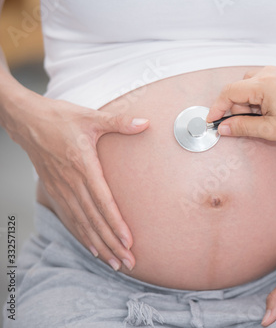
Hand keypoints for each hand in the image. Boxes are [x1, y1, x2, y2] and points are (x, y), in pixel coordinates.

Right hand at [7, 92, 148, 270]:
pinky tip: (93, 249)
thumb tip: (145, 123)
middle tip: (128, 262)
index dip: (115, 223)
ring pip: (82, 224)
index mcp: (82, 165)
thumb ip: (119, 122)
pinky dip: (82, 236)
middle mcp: (71, 182)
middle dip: (112, 243)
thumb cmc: (59, 118)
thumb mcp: (91, 117)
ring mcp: (61, 189)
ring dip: (99, 245)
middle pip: (94, 219)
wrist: (26, 120)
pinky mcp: (54, 191)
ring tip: (115, 263)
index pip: (102, 201)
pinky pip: (69, 218)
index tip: (128, 241)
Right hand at [206, 66, 275, 141]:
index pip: (229, 92)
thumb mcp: (271, 130)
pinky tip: (270, 111)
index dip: (217, 108)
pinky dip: (258, 98)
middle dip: (237, 109)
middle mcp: (267, 73)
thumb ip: (243, 127)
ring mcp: (275, 72)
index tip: (212, 121)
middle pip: (238, 89)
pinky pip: (260, 84)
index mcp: (263, 85)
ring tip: (264, 119)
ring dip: (248, 104)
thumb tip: (224, 128)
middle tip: (248, 125)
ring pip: (248, 87)